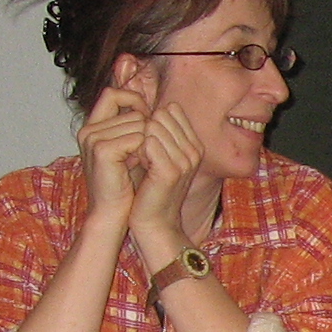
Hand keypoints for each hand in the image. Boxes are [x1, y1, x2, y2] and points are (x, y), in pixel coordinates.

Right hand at [75, 83, 152, 228]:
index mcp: (92, 127)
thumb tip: (154, 107)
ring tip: (137, 163)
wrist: (112, 213)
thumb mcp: (129, 150)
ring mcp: (93, 138)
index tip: (148, 121)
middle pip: (132, 110)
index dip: (135, 101)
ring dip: (147, 143)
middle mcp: (88, 129)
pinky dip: (145, 152)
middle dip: (147, 131)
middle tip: (141, 156)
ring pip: (138, 123)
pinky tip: (137, 166)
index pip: (113, 94)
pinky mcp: (102, 150)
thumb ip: (133, 127)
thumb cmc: (124, 185)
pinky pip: (137, 137)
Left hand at [123, 103, 205, 261]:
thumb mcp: (160, 156)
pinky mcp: (171, 171)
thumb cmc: (151, 189)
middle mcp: (194, 151)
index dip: (151, 120)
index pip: (171, 110)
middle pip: (162, 114)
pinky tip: (136, 165)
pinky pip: (148, 142)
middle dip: (144, 127)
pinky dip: (136, 150)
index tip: (146, 143)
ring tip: (139, 160)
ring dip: (139, 139)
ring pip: (153, 126)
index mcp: (194, 145)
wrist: (154, 223)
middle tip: (140, 153)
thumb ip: (160, 132)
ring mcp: (185, 160)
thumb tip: (151, 109)